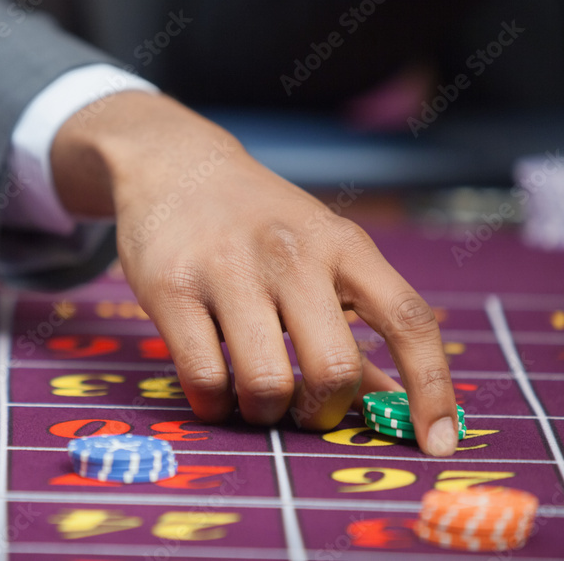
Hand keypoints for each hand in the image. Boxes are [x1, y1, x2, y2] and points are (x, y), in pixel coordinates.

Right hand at [51, 92, 460, 455]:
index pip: (407, 319)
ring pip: (266, 383)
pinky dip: (214, 405)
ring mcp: (228, 269)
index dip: (431, 387)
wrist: (176, 166)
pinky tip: (213, 392)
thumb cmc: (259, 223)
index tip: (437, 442)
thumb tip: (398, 406)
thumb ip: (357, 330)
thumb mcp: (320, 255)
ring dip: (265, 413)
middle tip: (307, 410)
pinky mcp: (171, 288)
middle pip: (334, 368)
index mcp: (342, 244)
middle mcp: (291, 253)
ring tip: (254, 400)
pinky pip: (204, 378)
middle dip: (324, 412)